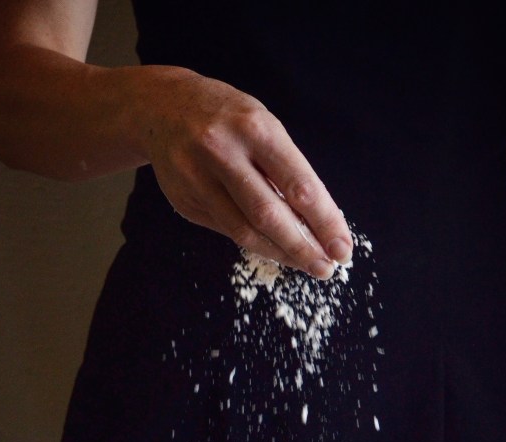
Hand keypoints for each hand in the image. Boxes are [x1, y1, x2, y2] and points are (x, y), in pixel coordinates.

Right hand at [138, 68, 353, 277]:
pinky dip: (255, 243)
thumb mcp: (262, 126)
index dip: (325, 223)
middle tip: (326, 269)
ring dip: (280, 253)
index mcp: (255, 129)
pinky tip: (275, 249)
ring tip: (306, 265)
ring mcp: (198, 179)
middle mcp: (223, 152)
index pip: (298, 185)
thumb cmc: (228, 119)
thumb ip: (285, 171)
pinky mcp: (185, 201)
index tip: (343, 248)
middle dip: (303, 248)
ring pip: (244, 231)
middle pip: (270, 215)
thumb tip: (318, 224)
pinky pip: (226, 230)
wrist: (163, 108)